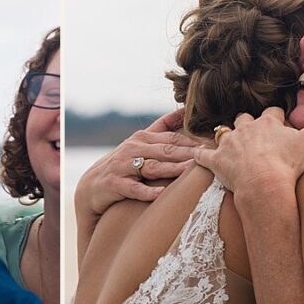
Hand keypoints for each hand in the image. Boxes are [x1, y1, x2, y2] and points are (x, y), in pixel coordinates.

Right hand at [75, 108, 203, 215]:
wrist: (92, 185)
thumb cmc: (122, 164)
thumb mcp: (140, 142)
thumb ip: (162, 126)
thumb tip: (183, 109)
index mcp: (142, 138)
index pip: (171, 138)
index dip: (192, 142)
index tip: (212, 146)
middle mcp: (132, 148)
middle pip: (166, 151)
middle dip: (187, 154)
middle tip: (208, 158)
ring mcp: (122, 166)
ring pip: (152, 167)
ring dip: (172, 169)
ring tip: (189, 172)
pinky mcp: (114, 183)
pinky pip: (133, 188)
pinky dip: (146, 191)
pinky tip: (160, 193)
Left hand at [195, 107, 303, 196]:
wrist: (265, 183)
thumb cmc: (289, 163)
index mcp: (268, 123)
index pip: (273, 112)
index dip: (277, 119)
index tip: (281, 127)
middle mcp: (246, 128)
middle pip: (245, 119)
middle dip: (249, 125)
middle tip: (256, 138)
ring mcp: (228, 144)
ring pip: (224, 133)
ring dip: (227, 138)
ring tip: (232, 146)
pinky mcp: (216, 160)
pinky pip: (202, 154)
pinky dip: (200, 155)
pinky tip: (199, 156)